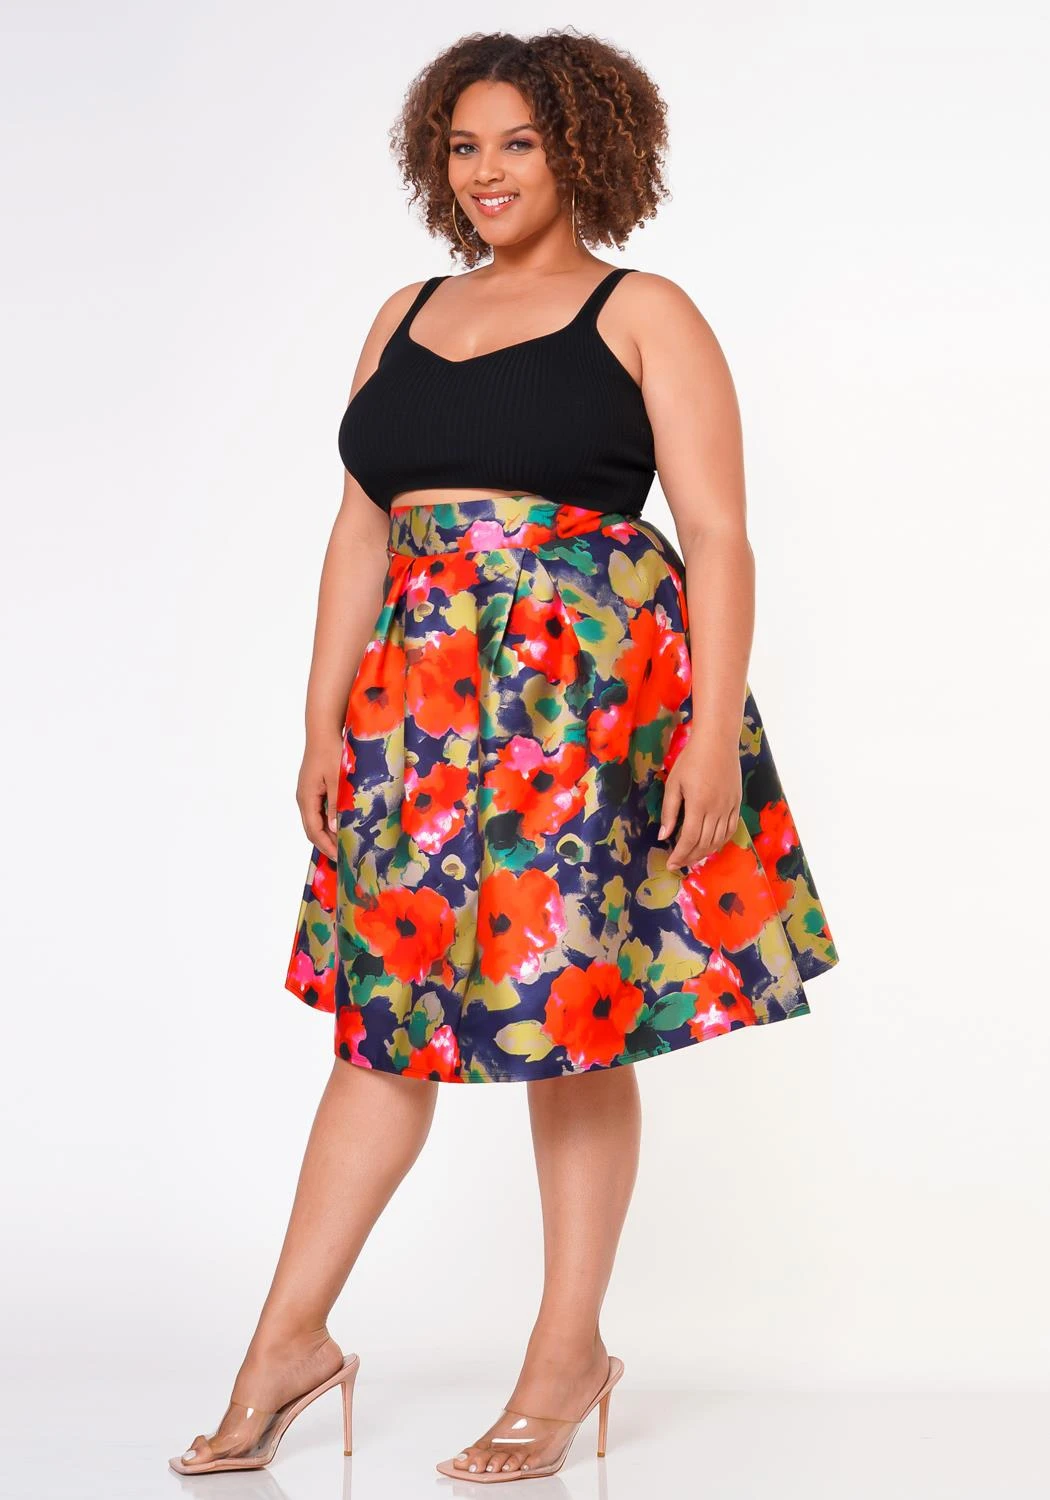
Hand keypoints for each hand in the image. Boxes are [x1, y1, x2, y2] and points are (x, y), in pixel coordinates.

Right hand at [296, 728, 344, 861]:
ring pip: (316, 821)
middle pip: (312, 829)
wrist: (323, 731)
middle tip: (344, 856)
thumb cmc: (331, 752)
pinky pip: (319, 811)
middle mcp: (304, 798)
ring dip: (328, 834)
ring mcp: (308, 793)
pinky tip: (342, 824)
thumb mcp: (337, 780)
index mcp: (306, 798)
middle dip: (327, 844)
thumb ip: (337, 804)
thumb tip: (334, 829)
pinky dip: (329, 822)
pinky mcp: (314, 788)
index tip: (340, 858)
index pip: (314, 831)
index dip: (326, 846)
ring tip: (344, 844)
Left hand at [658, 730, 741, 871]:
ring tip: (692, 857)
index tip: (671, 864)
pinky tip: (711, 845)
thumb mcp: (674, 784)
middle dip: (690, 857)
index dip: (680, 854)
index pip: (690, 839)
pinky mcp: (736, 803)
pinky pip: (731, 829)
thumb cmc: (691, 760)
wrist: (717, 742)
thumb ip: (670, 812)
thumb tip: (664, 836)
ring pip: (719, 839)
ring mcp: (729, 807)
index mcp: (698, 805)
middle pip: (705, 843)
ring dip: (705, 852)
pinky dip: (721, 841)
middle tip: (679, 864)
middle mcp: (716, 810)